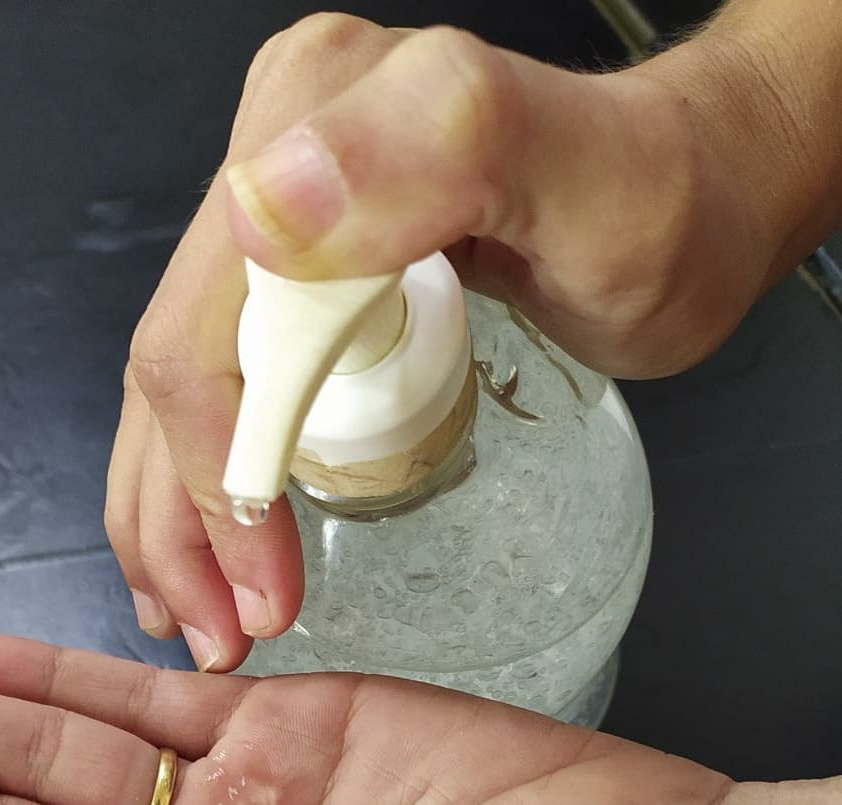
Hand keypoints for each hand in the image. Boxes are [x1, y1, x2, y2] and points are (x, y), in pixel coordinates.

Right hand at [109, 11, 833, 670]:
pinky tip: (207, 538)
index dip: (220, 481)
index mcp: (308, 113)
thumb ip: (431, 155)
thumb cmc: (662, 211)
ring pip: (177, 384)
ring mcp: (274, 213)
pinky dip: (203, 474)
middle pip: (173, 367)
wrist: (687, 193)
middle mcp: (269, 152)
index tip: (267, 597)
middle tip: (214, 636)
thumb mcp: (583, 181)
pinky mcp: (288, 266)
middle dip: (178, 522)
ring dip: (171, 513)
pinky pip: (215, 382)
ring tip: (192, 615)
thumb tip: (257, 212)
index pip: (207, 338)